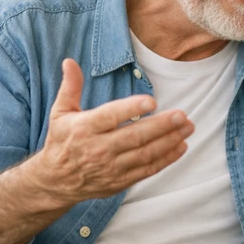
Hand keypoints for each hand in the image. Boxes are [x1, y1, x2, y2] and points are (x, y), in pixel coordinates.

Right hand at [20, 59, 194, 204]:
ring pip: (145, 154)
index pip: (110, 116)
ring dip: (170, 141)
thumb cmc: (61, 141)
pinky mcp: (120, 181)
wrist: (55, 182)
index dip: (132, 108)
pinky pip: (147, 170)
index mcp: (84, 128)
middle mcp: (98, 149)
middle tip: (182, 115)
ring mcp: (110, 167)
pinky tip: (181, 146)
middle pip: (134, 136)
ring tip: (188, 127)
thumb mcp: (60, 112)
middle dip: (162, 126)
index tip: (152, 101)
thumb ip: (70, 87)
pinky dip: (166, 159)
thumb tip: (70, 62)